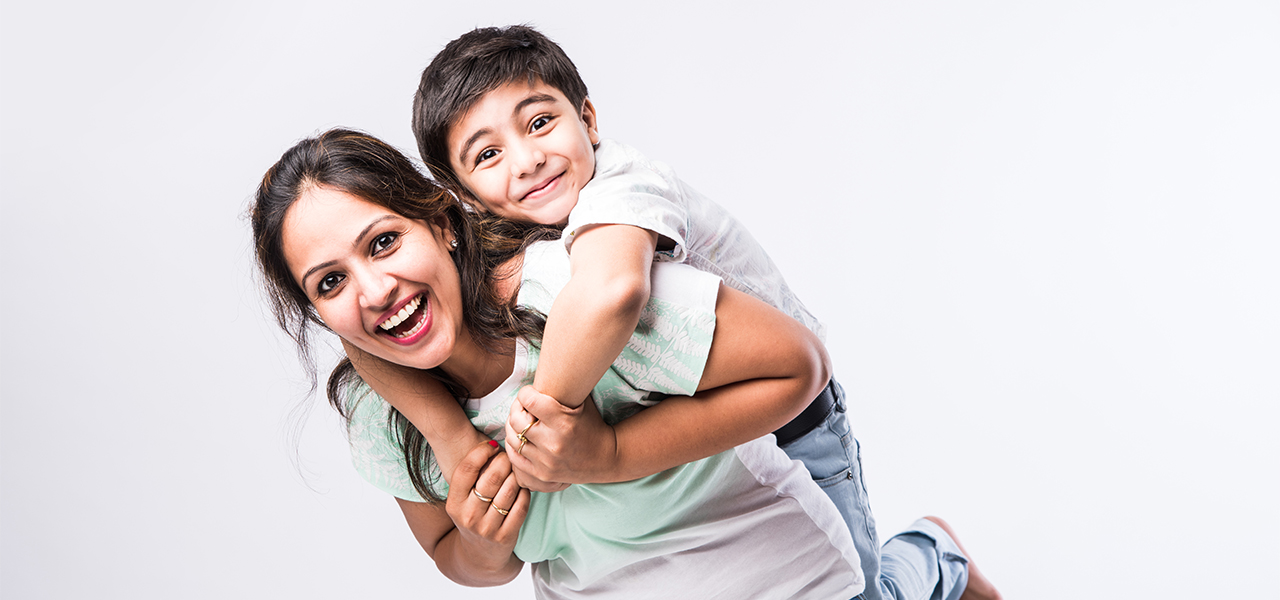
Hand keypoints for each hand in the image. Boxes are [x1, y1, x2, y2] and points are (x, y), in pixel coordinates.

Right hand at [445, 441, 529, 565]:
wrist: (479, 555)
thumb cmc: (473, 516)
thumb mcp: (462, 500)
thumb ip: (471, 477)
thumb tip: (492, 443)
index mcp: (454, 503)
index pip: (466, 469)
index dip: (481, 452)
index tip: (493, 446)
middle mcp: (468, 516)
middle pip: (491, 477)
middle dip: (504, 461)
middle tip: (510, 456)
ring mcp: (487, 528)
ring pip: (509, 490)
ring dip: (516, 476)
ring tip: (517, 470)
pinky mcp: (505, 536)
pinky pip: (521, 506)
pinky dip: (525, 492)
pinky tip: (523, 488)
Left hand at [505, 385, 619, 484]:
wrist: (605, 459)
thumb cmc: (592, 425)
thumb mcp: (582, 403)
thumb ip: (561, 390)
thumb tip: (540, 372)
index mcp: (563, 422)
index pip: (529, 400)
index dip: (525, 393)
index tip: (529, 393)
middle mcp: (553, 444)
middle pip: (515, 420)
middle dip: (516, 409)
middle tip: (522, 407)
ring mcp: (546, 463)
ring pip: (511, 440)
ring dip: (513, 429)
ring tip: (521, 422)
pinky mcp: (542, 476)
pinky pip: (515, 460)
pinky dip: (514, 448)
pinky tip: (521, 440)